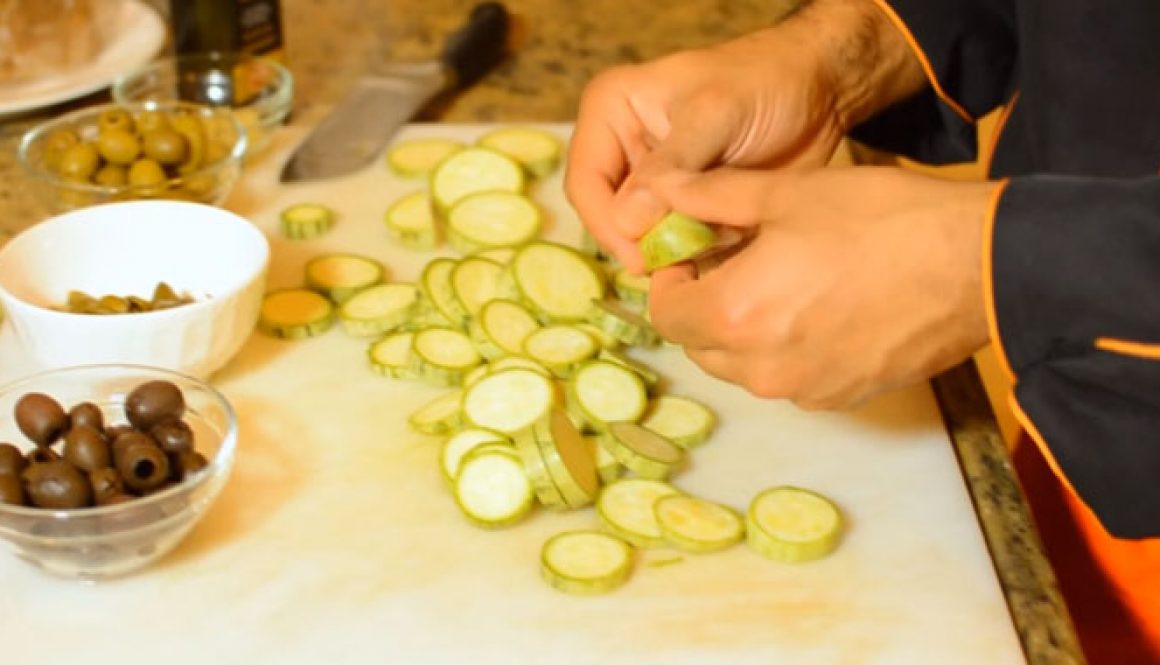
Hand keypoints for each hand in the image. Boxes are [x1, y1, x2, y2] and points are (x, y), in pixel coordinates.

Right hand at [564, 0, 926, 272]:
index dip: (609, 227)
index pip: (586, 184)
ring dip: (675, 252)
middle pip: (610, 218)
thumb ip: (670, 165)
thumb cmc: (765, 82)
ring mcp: (654, 183)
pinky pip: (676, 246)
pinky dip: (699, 255)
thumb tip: (627, 222)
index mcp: (611, 112)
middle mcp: (623, 150)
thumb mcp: (715, 114)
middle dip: (645, 243)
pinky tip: (729, 245)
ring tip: (717, 244)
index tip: (644, 258)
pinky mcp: (684, 208)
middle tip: (683, 263)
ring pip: (642, 238)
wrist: (820, 90)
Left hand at [645, 166, 1000, 408]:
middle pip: (700, 347)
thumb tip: (660, 191)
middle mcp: (761, 368)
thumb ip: (712, 198)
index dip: (668, 283)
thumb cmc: (881, 219)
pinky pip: (789, 378)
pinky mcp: (843, 399)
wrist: (979, 265)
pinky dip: (786, 350)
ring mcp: (803, 391)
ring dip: (743, 331)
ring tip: (780, 283)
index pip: (666, 316)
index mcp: (735, 314)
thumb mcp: (788, 193)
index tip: (691, 256)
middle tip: (732, 264)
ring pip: (743, 367)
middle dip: (703, 307)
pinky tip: (819, 308)